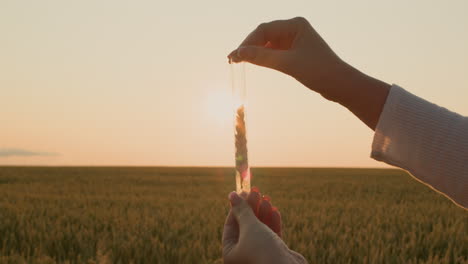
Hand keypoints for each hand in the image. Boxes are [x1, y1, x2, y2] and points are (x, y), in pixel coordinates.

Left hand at [222, 187, 306, 263]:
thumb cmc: (263, 251)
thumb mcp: (250, 227)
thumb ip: (242, 210)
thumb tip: (232, 195)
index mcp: (231, 253)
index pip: (230, 225)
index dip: (237, 207)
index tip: (243, 191)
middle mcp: (244, 255)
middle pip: (245, 226)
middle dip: (252, 207)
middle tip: (257, 191)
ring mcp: (260, 255)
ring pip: (260, 229)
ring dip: (263, 213)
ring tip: (267, 199)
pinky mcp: (275, 254)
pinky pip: (271, 235)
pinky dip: (272, 222)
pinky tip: (275, 211)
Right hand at [227, 17, 348, 100]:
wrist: (340, 85)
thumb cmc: (318, 71)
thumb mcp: (287, 64)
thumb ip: (262, 57)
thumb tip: (238, 53)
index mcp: (295, 24)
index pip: (264, 30)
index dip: (247, 42)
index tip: (235, 56)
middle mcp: (294, 29)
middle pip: (264, 35)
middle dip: (248, 47)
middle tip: (232, 60)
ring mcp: (295, 41)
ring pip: (267, 44)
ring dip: (254, 53)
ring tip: (237, 62)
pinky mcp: (295, 53)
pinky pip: (274, 52)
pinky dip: (263, 58)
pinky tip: (253, 63)